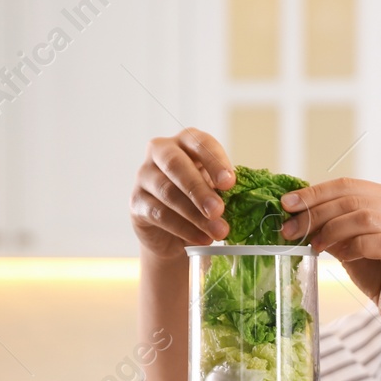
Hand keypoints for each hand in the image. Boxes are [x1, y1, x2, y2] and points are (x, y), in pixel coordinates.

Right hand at [130, 128, 235, 259]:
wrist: (173, 230)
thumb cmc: (200, 200)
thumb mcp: (215, 189)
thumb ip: (223, 189)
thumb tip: (244, 198)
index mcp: (185, 141)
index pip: (199, 142)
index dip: (215, 161)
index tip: (229, 183)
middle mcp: (160, 152)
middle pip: (176, 164)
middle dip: (200, 189)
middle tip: (219, 210)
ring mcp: (144, 176)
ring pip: (167, 192)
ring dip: (195, 214)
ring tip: (218, 231)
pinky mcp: (136, 202)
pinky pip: (158, 213)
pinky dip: (183, 228)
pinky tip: (202, 239)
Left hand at [280, 179, 380, 340]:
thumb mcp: (350, 246)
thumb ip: (331, 228)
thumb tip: (296, 214)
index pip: (348, 185)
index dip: (314, 193)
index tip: (287, 204)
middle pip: (352, 198)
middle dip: (315, 213)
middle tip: (290, 229)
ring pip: (363, 216)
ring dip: (331, 230)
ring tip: (314, 245)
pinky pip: (376, 241)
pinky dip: (353, 247)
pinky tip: (342, 257)